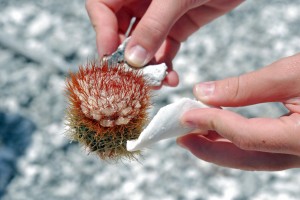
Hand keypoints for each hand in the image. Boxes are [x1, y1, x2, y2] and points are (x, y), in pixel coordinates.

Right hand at [86, 0, 243, 86]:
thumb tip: (132, 60)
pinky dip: (167, 65)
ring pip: (145, 46)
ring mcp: (159, 15)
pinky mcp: (178, 26)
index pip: (102, 8)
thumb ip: (154, 26)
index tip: (110, 56)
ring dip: (149, 67)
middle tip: (135, 77)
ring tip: (157, 82)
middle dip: (128, 57)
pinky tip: (171, 78)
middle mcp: (140, 1)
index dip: (102, 32)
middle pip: (121, 32)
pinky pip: (166, 49)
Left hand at [177, 54, 299, 170]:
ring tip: (193, 131)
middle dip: (208, 149)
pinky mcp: (294, 145)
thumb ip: (247, 87)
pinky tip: (218, 128)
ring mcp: (299, 152)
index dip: (212, 125)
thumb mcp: (292, 73)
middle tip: (180, 134)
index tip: (185, 114)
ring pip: (251, 157)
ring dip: (219, 146)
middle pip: (246, 158)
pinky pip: (259, 150)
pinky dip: (235, 140)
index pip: (247, 136)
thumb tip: (203, 93)